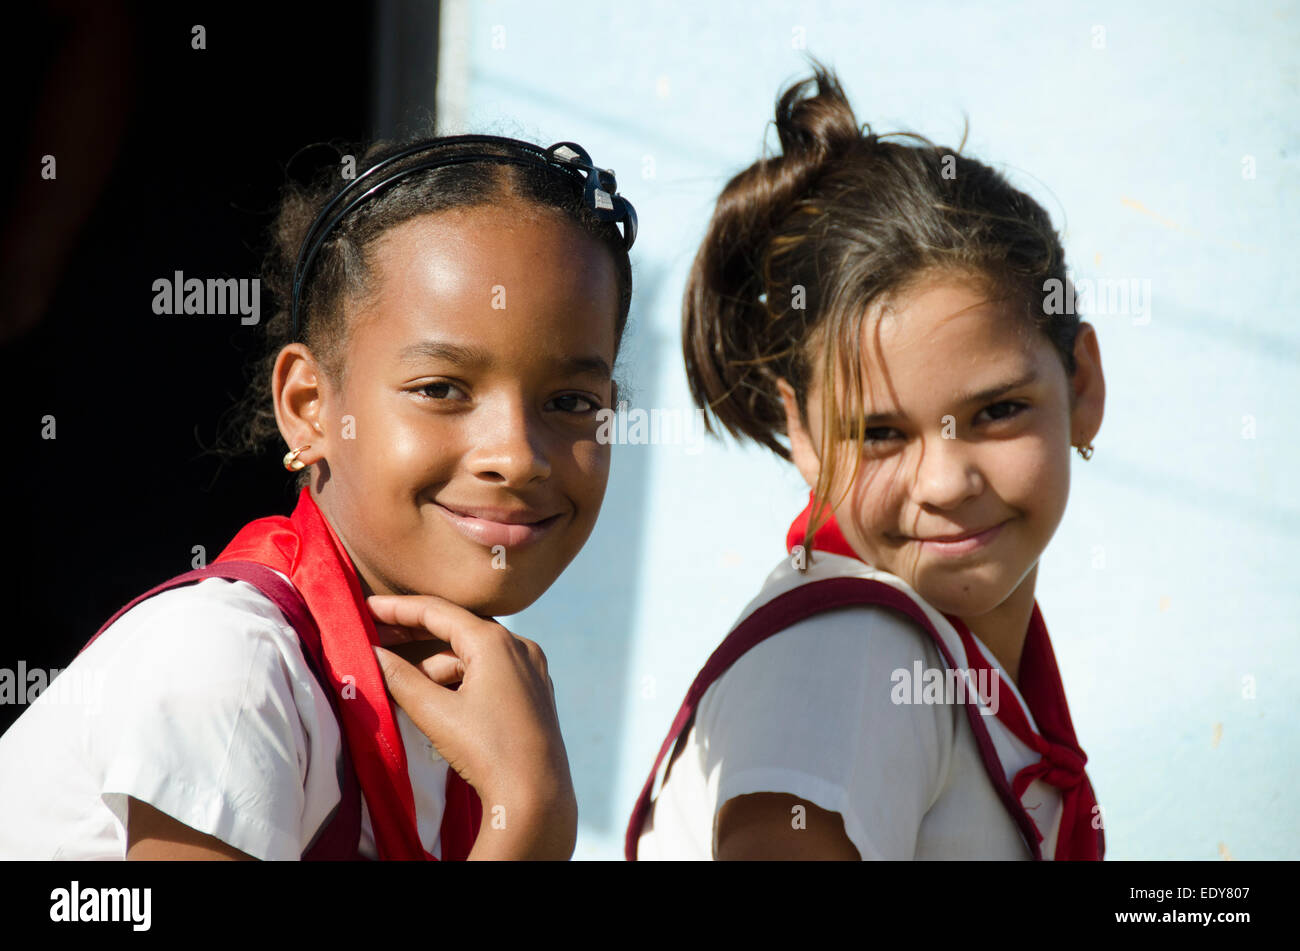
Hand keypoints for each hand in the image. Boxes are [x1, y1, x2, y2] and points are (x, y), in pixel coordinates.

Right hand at [367, 594, 577, 858]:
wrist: (536, 797)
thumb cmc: (486, 750)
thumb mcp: (435, 713)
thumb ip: (400, 679)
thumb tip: (373, 655)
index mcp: (496, 642)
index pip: (438, 612)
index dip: (399, 608)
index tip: (367, 607)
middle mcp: (519, 647)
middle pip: (457, 630)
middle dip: (415, 635)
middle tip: (377, 636)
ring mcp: (532, 669)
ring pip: (473, 657)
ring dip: (437, 668)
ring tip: (404, 689)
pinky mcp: (535, 692)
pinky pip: (491, 674)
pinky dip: (462, 682)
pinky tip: (438, 703)